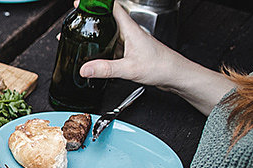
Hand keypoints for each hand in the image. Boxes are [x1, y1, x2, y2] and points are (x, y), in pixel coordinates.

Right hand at [71, 2, 231, 113]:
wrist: (176, 75)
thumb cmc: (162, 66)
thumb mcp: (130, 69)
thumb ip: (106, 69)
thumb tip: (85, 69)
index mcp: (130, 30)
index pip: (112, 8)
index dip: (96, 4)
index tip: (81, 3)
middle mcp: (131, 33)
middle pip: (108, 19)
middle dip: (92, 19)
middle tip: (77, 21)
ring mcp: (131, 41)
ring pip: (110, 32)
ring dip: (97, 33)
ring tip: (81, 36)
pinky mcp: (132, 51)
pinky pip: (114, 44)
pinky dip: (103, 46)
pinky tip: (97, 54)